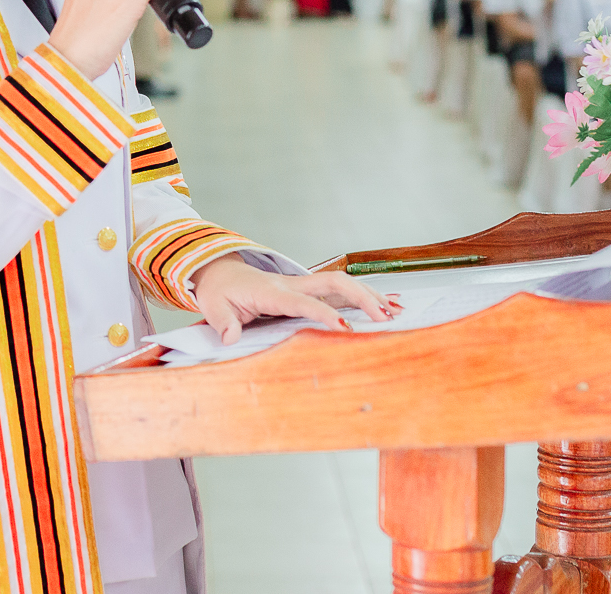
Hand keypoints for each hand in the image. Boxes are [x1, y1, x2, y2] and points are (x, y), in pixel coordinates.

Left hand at [189, 255, 399, 344]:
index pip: (302, 302)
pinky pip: (337, 291)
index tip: (344, 327)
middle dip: (360, 297)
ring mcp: (301, 285)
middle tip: (384, 318)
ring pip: (340, 284)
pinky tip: (386, 303)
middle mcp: (291, 285)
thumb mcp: (214, 308)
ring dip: (368, 295)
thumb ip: (225, 322)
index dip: (323, 313)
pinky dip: (362, 295)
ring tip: (395, 312)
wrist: (218, 271)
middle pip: (333, 283)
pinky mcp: (306, 289)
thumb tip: (230, 338)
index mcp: (271, 292)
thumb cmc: (219, 293)